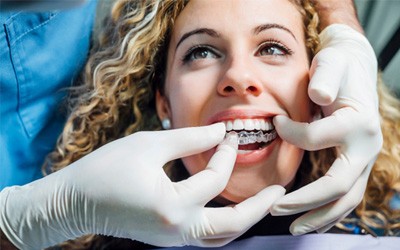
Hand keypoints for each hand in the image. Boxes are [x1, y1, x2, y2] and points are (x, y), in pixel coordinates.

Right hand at [0, 123, 284, 248]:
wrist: (73, 202)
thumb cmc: (105, 169)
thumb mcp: (149, 144)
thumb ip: (189, 139)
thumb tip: (219, 131)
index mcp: (173, 205)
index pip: (214, 178)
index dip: (224, 152)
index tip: (228, 133)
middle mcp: (177, 230)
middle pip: (232, 225)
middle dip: (259, 207)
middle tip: (279, 191)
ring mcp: (173, 239)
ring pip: (220, 237)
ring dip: (244, 219)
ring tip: (262, 202)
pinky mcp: (168, 238)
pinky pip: (205, 235)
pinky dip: (223, 222)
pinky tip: (230, 205)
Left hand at [270, 24, 382, 234]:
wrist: (355, 67)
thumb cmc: (338, 66)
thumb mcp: (331, 63)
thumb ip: (326, 78)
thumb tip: (319, 97)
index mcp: (358, 123)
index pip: (316, 140)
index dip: (290, 134)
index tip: (274, 123)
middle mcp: (367, 146)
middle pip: (338, 186)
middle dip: (305, 202)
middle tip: (274, 209)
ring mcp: (364, 158)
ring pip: (346, 199)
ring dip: (319, 216)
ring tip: (294, 228)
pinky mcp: (356, 163)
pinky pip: (345, 194)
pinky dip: (328, 210)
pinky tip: (309, 218)